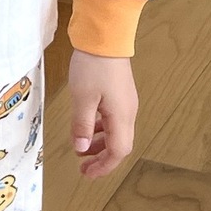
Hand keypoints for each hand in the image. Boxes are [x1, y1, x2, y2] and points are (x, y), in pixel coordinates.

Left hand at [67, 49, 137, 178]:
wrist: (106, 37)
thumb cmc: (93, 67)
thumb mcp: (82, 98)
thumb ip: (82, 126)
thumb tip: (82, 149)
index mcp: (121, 117)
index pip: (118, 152)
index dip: (104, 166)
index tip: (87, 174)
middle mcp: (128, 112)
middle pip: (120, 144)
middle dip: (102, 158)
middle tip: (83, 167)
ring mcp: (126, 102)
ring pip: (116, 132)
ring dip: (100, 143)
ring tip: (82, 148)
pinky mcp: (120, 93)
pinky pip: (113, 119)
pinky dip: (101, 128)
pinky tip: (88, 126)